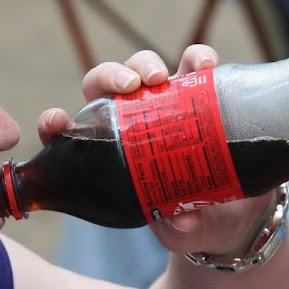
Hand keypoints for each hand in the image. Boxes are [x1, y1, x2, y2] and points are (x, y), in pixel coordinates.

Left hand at [36, 45, 277, 257]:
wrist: (233, 214)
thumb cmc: (186, 219)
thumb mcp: (175, 230)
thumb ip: (175, 227)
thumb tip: (185, 222)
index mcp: (106, 149)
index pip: (70, 129)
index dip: (55, 122)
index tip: (57, 122)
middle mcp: (131, 118)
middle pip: (106, 83)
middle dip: (112, 76)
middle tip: (131, 88)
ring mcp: (166, 102)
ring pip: (145, 66)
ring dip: (147, 65)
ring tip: (162, 78)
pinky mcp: (201, 94)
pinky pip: (195, 64)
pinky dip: (198, 59)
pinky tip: (206, 65)